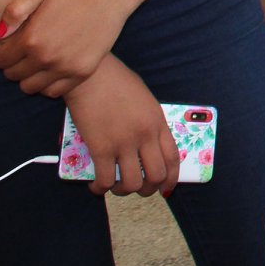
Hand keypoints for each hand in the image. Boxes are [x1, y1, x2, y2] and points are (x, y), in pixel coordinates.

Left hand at [0, 0, 132, 97]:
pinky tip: (53, 67)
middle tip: (24, 50)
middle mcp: (47, 57)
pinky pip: (54, 91)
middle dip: (13, 63)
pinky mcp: (83, 71)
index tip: (10, 42)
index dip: (1, 50)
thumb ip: (13, 11)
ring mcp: (66, 67)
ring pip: (30, 87)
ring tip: (38, 60)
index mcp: (31, 38)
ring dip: (29, 76)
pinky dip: (48, 84)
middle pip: (13, 75)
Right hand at [62, 56, 178, 197]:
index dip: (171, 178)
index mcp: (158, 122)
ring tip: (116, 186)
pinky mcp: (100, 148)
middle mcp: (145, 135)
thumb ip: (149, 122)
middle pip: (156, 175)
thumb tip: (147, 145)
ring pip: (132, 183)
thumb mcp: (145, 100)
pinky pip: (104, 180)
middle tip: (139, 189)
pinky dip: (100, 188)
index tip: (166, 188)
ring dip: (124, 191)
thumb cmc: (116, 82)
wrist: (91, 75)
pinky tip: (95, 186)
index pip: (173, 158)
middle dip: (149, 189)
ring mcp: (123, 143)